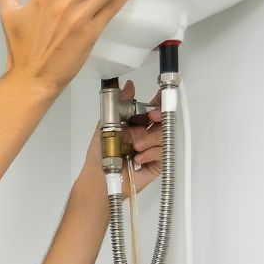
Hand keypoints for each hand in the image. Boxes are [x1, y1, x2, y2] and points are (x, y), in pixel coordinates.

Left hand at [80, 80, 164, 197]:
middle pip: (162, 122)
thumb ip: (120, 104)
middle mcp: (145, 137)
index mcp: (135, 127)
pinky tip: (138, 159)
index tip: (160, 96)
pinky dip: (151, 154)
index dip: (158, 103)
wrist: (100, 177)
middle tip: (152, 116)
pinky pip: (162, 154)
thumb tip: (129, 85)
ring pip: (163, 137)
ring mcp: (152, 151)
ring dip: (150, 139)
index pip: (151, 112)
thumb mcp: (108, 124)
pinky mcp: (156, 165)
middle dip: (159, 116)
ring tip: (136, 147)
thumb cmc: (101, 153)